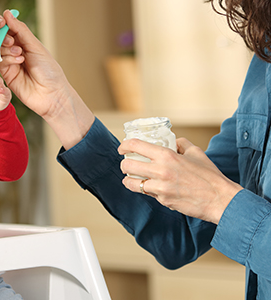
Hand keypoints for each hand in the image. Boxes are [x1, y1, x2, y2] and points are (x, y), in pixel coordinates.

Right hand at [0, 10, 93, 147]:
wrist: (51, 94)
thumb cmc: (48, 70)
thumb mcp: (35, 46)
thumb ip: (20, 30)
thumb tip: (7, 13)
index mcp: (25, 41)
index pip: (8, 27)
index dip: (1, 22)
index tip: (0, 21)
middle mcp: (15, 50)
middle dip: (1, 36)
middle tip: (10, 41)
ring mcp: (9, 62)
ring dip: (5, 48)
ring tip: (20, 54)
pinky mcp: (5, 73)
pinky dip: (6, 58)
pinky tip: (19, 62)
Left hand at [118, 137, 241, 223]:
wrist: (220, 199)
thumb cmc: (209, 176)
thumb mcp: (196, 152)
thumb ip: (181, 144)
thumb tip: (172, 141)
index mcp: (167, 155)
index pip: (135, 145)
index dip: (124, 145)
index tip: (122, 147)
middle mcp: (160, 170)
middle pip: (127, 165)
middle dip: (124, 164)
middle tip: (126, 164)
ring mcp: (160, 187)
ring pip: (131, 182)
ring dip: (129, 180)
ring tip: (132, 178)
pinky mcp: (163, 200)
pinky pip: (147, 193)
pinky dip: (146, 190)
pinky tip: (150, 187)